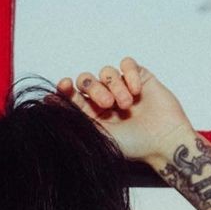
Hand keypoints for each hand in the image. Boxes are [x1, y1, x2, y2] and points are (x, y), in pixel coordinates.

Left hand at [55, 56, 195, 162]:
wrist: (164, 141)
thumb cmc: (132, 145)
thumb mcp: (98, 134)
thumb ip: (73, 117)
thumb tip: (45, 101)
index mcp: (91, 114)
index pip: (71, 95)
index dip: (64, 88)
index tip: (64, 86)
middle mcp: (104, 99)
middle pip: (86, 79)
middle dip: (94, 89)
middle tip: (108, 104)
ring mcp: (122, 87)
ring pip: (106, 71)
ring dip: (114, 86)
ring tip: (127, 104)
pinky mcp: (140, 78)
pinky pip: (127, 64)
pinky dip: (129, 75)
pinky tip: (137, 91)